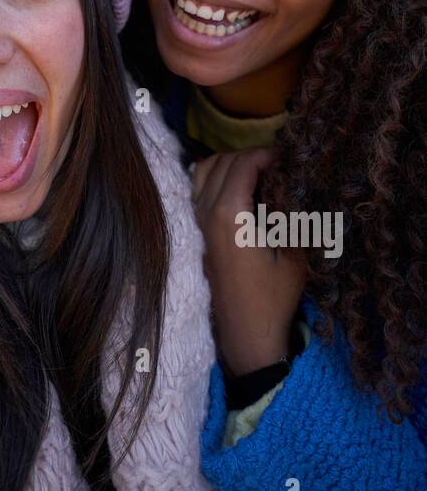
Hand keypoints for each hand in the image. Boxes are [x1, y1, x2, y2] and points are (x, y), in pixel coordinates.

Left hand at [192, 148, 306, 375]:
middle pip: (222, 161)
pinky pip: (196, 189)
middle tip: (277, 166)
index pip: (243, 163)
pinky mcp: (194, 232)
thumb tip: (297, 181)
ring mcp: (194, 222)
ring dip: (229, 164)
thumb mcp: (294, 256)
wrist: (245, 335)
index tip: (289, 160)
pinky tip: (236, 189)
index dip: (268, 155)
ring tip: (257, 174)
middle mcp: (204, 212)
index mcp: (228, 215)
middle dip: (250, 156)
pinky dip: (213, 177)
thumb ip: (293, 214)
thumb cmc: (272, 298)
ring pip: (202, 170)